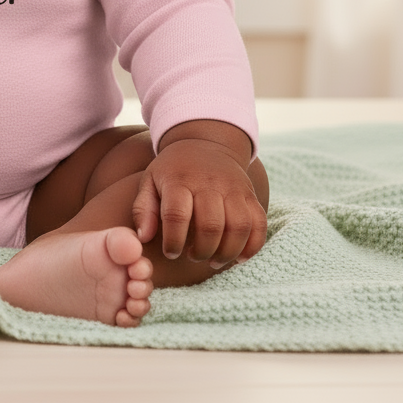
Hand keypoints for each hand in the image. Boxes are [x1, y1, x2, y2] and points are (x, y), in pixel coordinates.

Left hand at [131, 121, 265, 267]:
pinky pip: (259, 223)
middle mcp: (210, 183)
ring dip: (227, 252)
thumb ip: (143, 209)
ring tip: (213, 261)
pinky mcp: (251, 194)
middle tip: (192, 257)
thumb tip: (143, 237)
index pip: (177, 215)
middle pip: (211, 225)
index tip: (170, 253)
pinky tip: (238, 258)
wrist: (206, 142)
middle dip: (202, 250)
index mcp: (180, 180)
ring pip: (239, 227)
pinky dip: (253, 245)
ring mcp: (234, 188)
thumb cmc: (173, 170)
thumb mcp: (150, 181)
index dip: (174, 241)